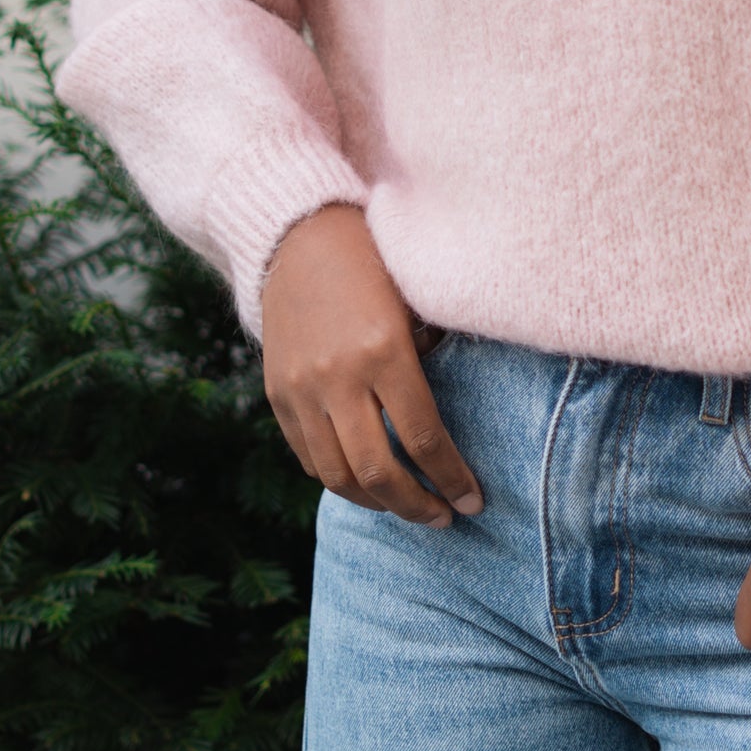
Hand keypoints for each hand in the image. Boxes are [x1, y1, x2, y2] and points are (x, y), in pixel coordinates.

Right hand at [259, 205, 480, 523]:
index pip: (423, 438)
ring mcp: (300, 388)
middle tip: (445, 516)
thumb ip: (433, 359)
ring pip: (337, 475)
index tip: (474, 500)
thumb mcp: (415, 302)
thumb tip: (456, 420)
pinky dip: (338, 478)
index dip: (452, 478)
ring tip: (406, 506)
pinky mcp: (276, 393)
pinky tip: (364, 481)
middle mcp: (338, 377)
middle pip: (378, 472)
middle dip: (417, 506)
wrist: (299, 234)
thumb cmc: (374, 260)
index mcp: (384, 350)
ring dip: (376, 503)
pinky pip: (307, 456)